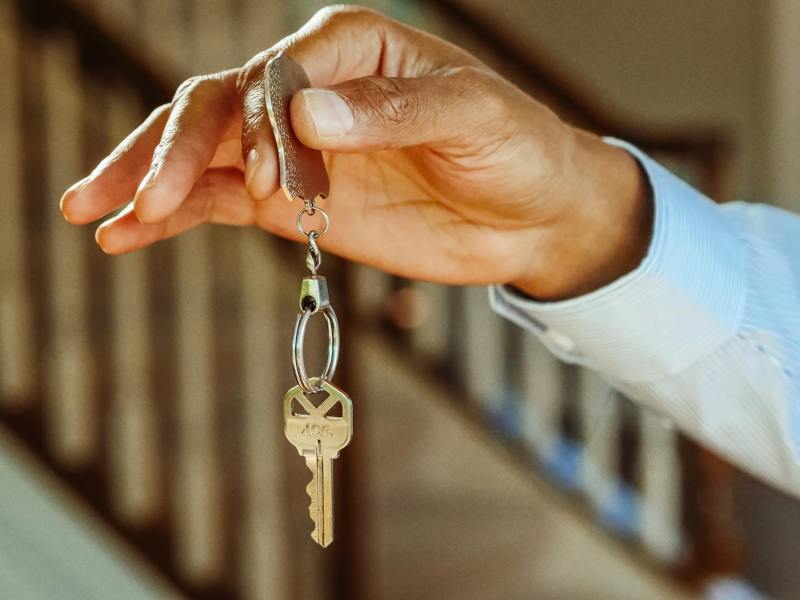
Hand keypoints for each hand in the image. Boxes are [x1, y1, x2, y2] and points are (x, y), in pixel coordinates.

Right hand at [60, 5, 649, 299]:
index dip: (260, 127)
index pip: (275, 74)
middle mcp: (308, 91)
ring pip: (202, 154)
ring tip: (91, 211)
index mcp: (349, 48)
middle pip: (217, 108)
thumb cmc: (517, 148)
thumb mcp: (472, 116)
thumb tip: (308, 114)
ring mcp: (294, 150)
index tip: (267, 182)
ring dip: (146, 179)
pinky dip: (173, 218)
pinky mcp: (292, 202)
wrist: (532, 214)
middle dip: (171, 152)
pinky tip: (128, 234)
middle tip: (135, 198)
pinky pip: (219, 203)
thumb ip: (392, 112)